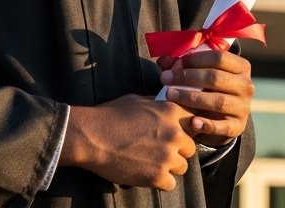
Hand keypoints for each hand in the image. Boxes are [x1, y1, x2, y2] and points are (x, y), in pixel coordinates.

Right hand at [62, 95, 196, 190]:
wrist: (90, 137)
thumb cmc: (109, 116)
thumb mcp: (137, 101)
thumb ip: (157, 105)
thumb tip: (166, 105)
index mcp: (171, 112)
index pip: (194, 122)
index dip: (185, 129)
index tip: (176, 134)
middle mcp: (174, 133)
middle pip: (190, 148)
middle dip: (178, 150)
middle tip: (160, 151)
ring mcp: (167, 156)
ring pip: (182, 167)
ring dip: (169, 167)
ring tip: (151, 163)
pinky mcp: (157, 176)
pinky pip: (170, 184)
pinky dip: (159, 182)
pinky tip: (146, 174)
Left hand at [157, 50, 253, 147]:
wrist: (223, 117)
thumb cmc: (209, 88)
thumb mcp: (201, 73)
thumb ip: (183, 65)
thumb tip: (163, 60)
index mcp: (241, 67)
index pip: (219, 57)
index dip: (195, 59)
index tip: (176, 63)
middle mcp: (246, 85)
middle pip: (216, 78)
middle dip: (187, 77)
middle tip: (165, 79)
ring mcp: (244, 107)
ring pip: (218, 101)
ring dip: (191, 98)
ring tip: (170, 95)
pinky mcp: (238, 126)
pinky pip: (223, 126)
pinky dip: (207, 125)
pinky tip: (192, 122)